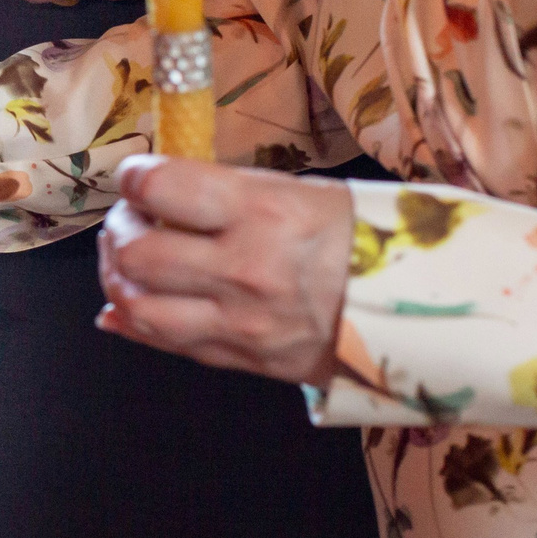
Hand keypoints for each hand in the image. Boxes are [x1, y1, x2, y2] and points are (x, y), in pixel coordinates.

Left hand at [95, 159, 352, 388]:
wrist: (418, 312)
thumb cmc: (361, 237)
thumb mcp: (301, 193)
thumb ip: (226, 193)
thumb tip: (155, 191)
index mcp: (264, 212)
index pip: (160, 188)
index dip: (133, 177)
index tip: (137, 177)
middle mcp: (245, 269)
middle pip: (138, 253)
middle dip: (120, 230)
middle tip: (133, 219)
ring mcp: (240, 323)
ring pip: (138, 306)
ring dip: (118, 279)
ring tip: (129, 261)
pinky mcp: (241, 360)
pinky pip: (164, 344)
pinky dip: (133, 321)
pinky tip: (127, 305)